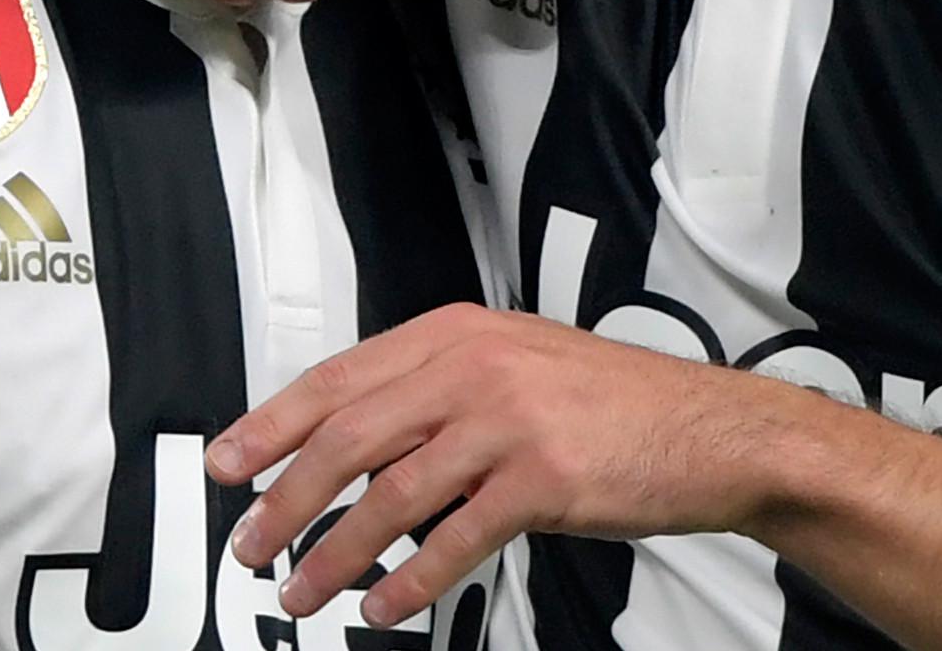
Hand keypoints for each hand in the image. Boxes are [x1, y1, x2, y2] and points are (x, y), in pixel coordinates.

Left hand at [208, 306, 803, 626]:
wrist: (713, 430)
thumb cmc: (613, 405)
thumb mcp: (516, 366)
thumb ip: (437, 390)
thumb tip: (349, 444)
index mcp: (457, 332)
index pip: (337, 378)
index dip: (271, 424)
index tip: (229, 465)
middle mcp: (474, 365)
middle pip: (348, 437)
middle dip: (285, 500)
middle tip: (249, 546)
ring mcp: (509, 420)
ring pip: (390, 495)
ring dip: (335, 554)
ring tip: (302, 591)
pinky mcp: (543, 478)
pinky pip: (455, 539)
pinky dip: (409, 580)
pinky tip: (384, 607)